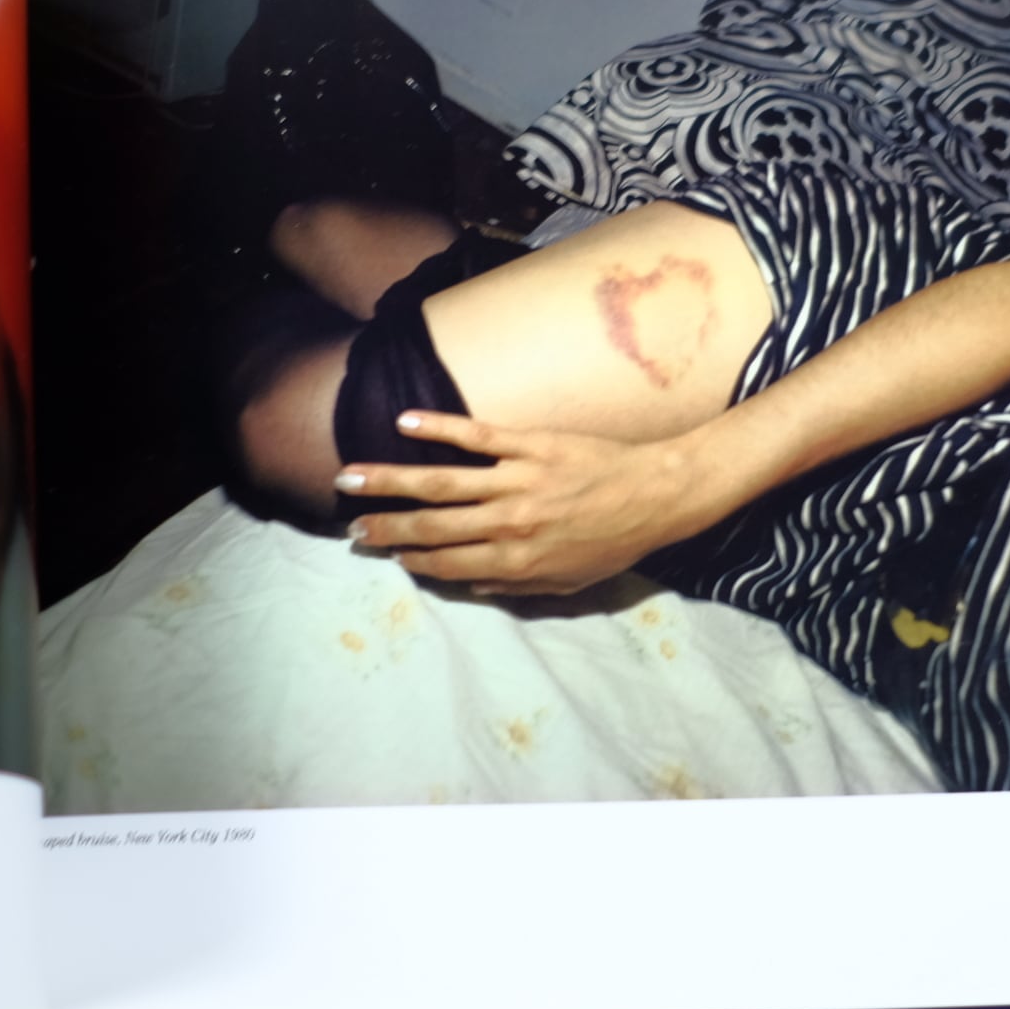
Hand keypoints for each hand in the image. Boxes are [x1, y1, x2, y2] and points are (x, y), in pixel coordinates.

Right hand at [337, 411, 709, 596]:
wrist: (660, 495)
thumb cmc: (614, 542)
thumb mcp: (568, 582)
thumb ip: (516, 586)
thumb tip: (470, 584)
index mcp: (519, 560)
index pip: (449, 564)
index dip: (412, 559)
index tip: (385, 553)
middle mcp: (511, 523)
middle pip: (433, 527)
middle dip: (385, 527)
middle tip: (350, 525)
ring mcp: (519, 480)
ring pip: (441, 482)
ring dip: (390, 481)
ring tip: (351, 476)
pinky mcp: (532, 445)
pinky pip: (478, 436)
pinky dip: (439, 428)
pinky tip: (405, 422)